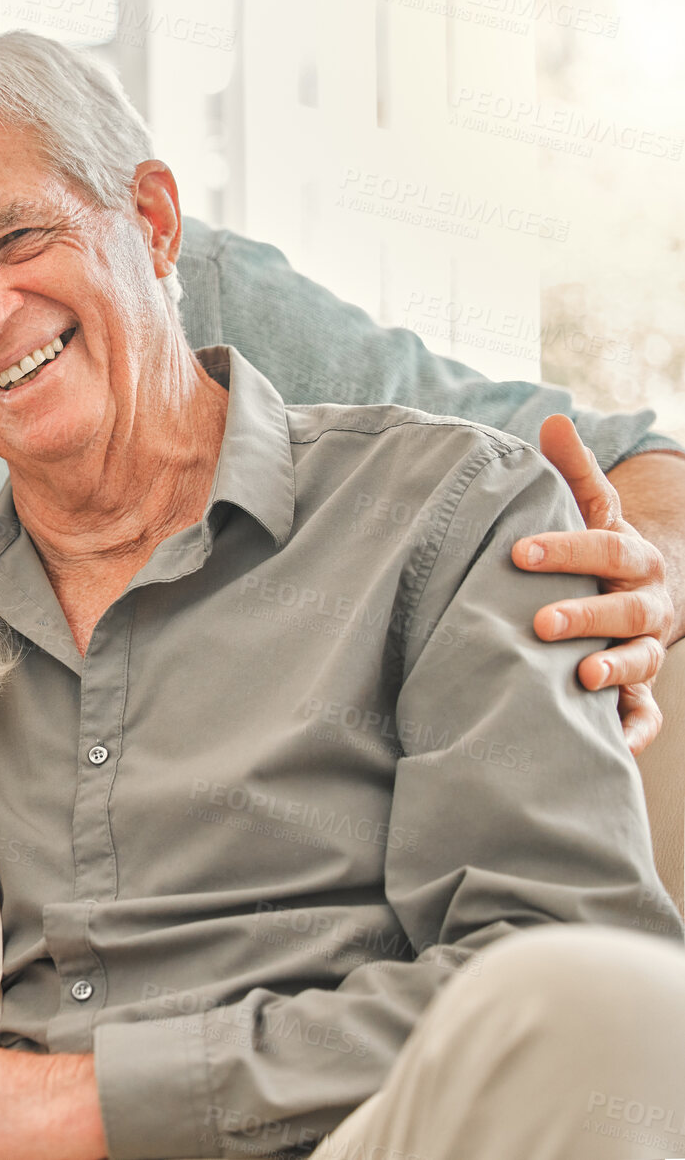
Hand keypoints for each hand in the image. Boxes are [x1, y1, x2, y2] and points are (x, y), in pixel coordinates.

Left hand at [513, 415, 672, 754]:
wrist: (641, 593)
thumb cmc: (598, 549)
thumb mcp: (592, 508)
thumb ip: (573, 471)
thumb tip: (552, 420)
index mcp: (631, 556)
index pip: (602, 547)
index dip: (565, 548)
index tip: (520, 551)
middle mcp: (645, 603)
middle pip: (623, 608)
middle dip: (585, 614)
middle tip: (540, 621)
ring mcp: (647, 648)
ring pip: (642, 660)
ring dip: (615, 668)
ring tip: (583, 678)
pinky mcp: (639, 688)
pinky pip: (647, 714)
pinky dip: (633, 731)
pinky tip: (612, 747)